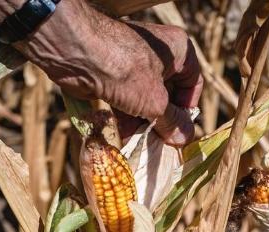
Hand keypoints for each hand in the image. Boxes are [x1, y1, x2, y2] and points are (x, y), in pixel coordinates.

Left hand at [11, 0, 202, 144]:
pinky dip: (126, 119)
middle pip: (168, 96)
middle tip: (160, 144)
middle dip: (162, 122)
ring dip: (143, 125)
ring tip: (140, 145)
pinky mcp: (114, 77)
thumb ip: (172, 121)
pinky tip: (123, 137)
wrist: (75, 53)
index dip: (187, 110)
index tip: (179, 133)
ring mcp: (134, 66)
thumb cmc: (124, 70)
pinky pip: (127, 102)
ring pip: (146, 102)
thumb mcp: (155, 101)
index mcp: (178, 50)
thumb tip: (184, 139)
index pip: (193, 84)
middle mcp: (159, 56)